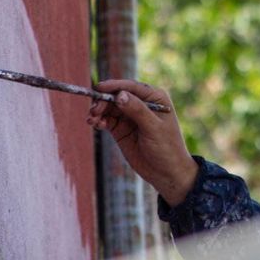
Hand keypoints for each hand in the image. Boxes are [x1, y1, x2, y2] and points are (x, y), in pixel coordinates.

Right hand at [88, 80, 198, 206]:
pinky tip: (96, 125)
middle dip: (103, 100)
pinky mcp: (121, 129)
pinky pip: (107, 120)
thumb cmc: (167, 148)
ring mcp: (130, 116)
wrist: (166, 173)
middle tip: (94, 111)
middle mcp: (141, 103)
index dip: (114, 86)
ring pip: (109, 107)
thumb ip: (137, 111)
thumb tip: (120, 95)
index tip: (99, 88)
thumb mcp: (154, 128)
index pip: (131, 87)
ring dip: (99, 111)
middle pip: (117, 95)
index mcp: (155, 98)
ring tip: (92, 120)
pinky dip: (100, 120)